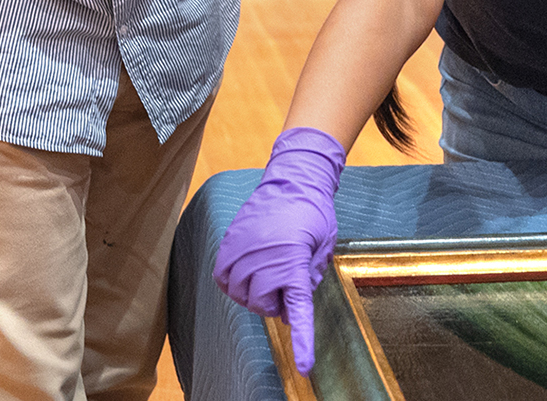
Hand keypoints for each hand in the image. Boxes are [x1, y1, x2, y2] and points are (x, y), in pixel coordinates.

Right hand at [212, 127, 345, 372]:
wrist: (291, 180)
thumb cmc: (313, 214)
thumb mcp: (322, 249)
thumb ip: (308, 281)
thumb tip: (288, 311)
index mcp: (294, 266)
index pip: (297, 313)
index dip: (301, 342)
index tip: (303, 367)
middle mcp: (265, 262)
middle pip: (262, 306)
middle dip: (274, 303)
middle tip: (285, 284)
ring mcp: (242, 253)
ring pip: (241, 295)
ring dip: (253, 292)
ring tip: (267, 273)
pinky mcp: (228, 245)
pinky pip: (223, 279)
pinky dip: (234, 282)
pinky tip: (247, 271)